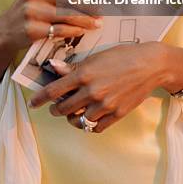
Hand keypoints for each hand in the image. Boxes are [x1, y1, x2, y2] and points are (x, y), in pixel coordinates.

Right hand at [1, 0, 102, 51]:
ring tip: (97, 23)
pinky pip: (59, 29)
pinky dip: (74, 30)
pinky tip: (82, 31)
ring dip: (86, 19)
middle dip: (91, 5)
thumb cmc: (30, 8)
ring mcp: (31, 10)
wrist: (5, 30)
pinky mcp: (31, 28)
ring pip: (67, 13)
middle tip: (102, 12)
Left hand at [28, 41, 167, 132]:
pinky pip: (95, 128)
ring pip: (78, 120)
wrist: (150, 65)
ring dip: (70, 118)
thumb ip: (74, 67)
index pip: (54, 90)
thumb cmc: (122, 55)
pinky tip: (87, 118)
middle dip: (55, 108)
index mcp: (84, 74)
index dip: (40, 98)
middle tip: (55, 106)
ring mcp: (104, 105)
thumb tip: (54, 68)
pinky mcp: (116, 115)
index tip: (32, 103)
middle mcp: (92, 91)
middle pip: (63, 108)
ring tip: (71, 112)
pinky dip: (88, 125)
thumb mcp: (96, 56)